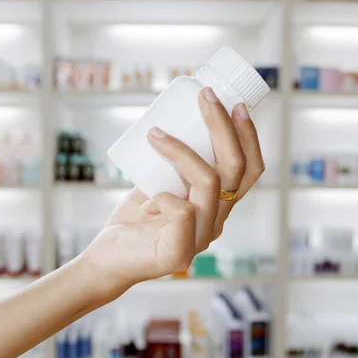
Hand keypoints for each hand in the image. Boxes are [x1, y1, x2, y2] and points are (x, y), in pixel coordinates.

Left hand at [85, 87, 264, 295]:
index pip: (250, 170)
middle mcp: (216, 222)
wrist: (107, 260)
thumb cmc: (133, 220)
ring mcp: (199, 240)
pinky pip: (181, 211)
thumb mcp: (159, 183)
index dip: (249, 136)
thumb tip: (171, 118)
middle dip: (222, 126)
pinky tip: (144, 200)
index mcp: (218, 205)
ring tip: (154, 132)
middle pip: (236, 169)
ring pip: (208, 183)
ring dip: (181, 150)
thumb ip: (172, 164)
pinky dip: (162, 195)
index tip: (234, 103)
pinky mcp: (178, 254)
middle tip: (203, 97)